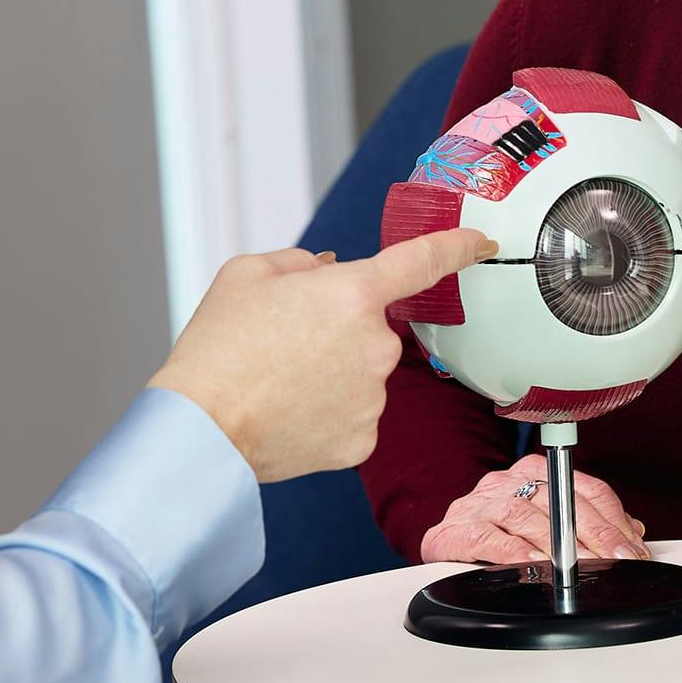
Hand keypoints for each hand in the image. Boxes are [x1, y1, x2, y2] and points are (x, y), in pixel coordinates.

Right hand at [148, 229, 496, 482]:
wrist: (200, 430)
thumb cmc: (218, 347)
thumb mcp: (247, 274)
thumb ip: (299, 263)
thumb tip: (327, 270)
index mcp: (352, 292)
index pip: (422, 260)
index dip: (457, 246)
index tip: (480, 242)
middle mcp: (375, 345)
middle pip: (370, 326)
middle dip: (336, 329)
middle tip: (283, 344)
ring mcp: (374, 397)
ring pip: (362, 373)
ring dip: (332, 372)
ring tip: (278, 382)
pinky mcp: (363, 440)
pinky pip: (355, 414)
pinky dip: (328, 412)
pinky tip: (290, 412)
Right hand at [420, 453, 649, 564]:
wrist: (443, 548)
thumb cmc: (499, 535)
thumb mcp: (545, 524)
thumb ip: (586, 524)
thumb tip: (632, 533)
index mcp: (531, 473)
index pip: (580, 486)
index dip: (611, 518)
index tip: (632, 548)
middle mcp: (505, 483)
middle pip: (557, 498)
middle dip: (593, 532)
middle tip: (616, 559)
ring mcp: (477, 505)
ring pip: (522, 514)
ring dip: (556, 543)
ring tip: (581, 566)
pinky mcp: (451, 531)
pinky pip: (485, 537)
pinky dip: (512, 552)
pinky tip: (533, 565)